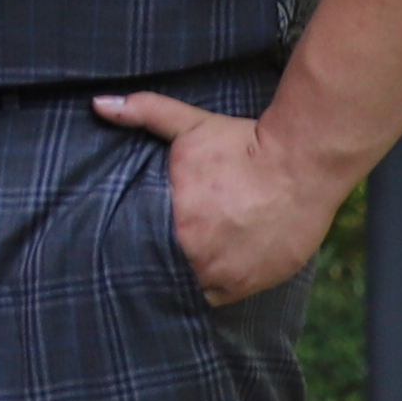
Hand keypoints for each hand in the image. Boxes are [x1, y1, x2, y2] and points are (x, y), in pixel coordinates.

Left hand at [91, 90, 342, 305]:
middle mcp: (201, 258)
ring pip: (196, 288)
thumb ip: (144, 114)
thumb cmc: (243, 145)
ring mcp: (231, 276)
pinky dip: (220, 285)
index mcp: (177, 226)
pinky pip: (225, 297)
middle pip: (169, 272)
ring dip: (192, 277)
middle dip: (165, 263)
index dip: (138, 250)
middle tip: (167, 249)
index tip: (142, 239)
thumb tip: (98, 103)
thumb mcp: (190, 126)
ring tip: (192, 259)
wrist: (303, 163)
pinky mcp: (258, 283)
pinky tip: (216, 268)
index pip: (141, 253)